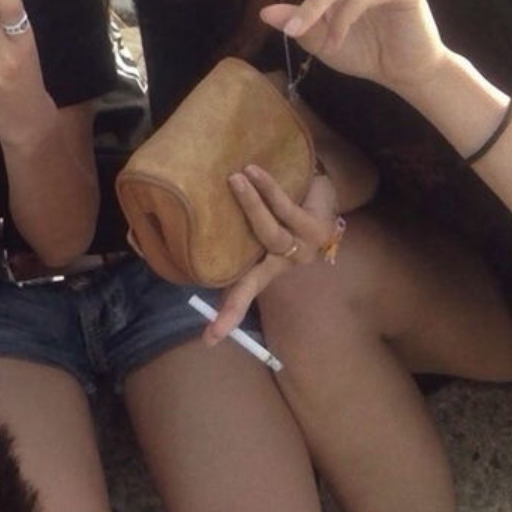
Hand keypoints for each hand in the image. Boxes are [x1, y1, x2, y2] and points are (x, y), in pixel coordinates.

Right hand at [201, 165, 343, 339]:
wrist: (323, 187)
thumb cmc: (283, 204)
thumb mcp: (260, 222)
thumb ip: (236, 228)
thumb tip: (188, 216)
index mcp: (269, 267)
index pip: (243, 293)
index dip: (227, 315)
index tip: (209, 340)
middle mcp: (286, 264)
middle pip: (255, 277)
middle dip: (238, 257)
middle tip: (208, 274)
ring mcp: (304, 248)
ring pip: (270, 234)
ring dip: (251, 204)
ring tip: (233, 178)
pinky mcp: (317, 227)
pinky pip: (286, 209)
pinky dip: (268, 189)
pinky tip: (254, 171)